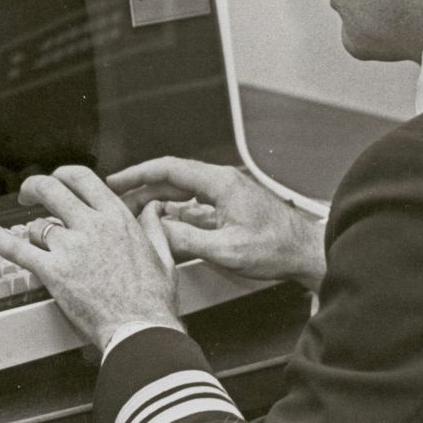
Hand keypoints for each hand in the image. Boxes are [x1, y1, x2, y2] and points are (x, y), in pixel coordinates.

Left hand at [0, 165, 182, 351]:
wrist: (139, 329)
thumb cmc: (153, 300)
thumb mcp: (163, 256)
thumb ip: (154, 228)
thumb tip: (153, 210)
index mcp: (117, 218)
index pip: (82, 178)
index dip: (62, 175)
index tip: (56, 181)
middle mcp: (91, 226)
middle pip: (51, 189)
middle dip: (34, 187)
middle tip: (28, 195)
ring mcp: (70, 247)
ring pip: (37, 225)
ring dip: (32, 231)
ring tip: (33, 241)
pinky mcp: (52, 271)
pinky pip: (17, 249)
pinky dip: (0, 240)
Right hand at [108, 157, 326, 291]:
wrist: (306, 253)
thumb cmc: (278, 248)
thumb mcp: (227, 250)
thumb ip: (187, 239)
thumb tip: (157, 232)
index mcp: (220, 183)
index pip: (168, 169)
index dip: (137, 174)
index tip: (116, 182)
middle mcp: (222, 182)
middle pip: (171, 179)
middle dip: (141, 189)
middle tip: (118, 202)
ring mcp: (226, 194)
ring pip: (181, 192)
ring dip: (156, 202)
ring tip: (134, 215)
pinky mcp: (229, 207)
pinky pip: (193, 204)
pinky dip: (174, 212)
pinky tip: (163, 226)